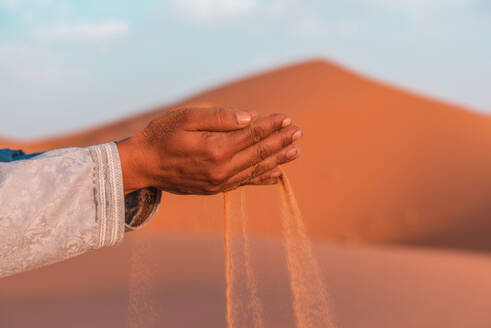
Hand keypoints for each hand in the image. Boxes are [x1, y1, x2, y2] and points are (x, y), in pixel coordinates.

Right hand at [117, 105, 302, 194]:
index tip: (287, 118)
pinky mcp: (215, 189)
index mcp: (216, 149)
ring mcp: (219, 182)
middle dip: (280, 142)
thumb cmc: (161, 136)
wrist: (142, 166)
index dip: (271, 125)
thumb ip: (220, 117)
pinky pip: (244, 183)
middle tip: (299, 132)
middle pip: (258, 153)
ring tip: (296, 151)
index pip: (252, 135)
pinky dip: (261, 178)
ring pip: (255, 170)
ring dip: (277, 160)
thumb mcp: (187, 117)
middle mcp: (222, 169)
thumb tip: (251, 117)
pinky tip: (276, 175)